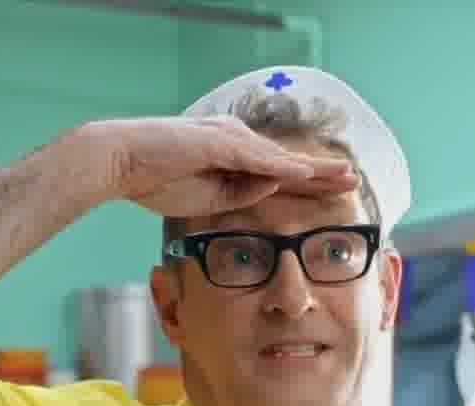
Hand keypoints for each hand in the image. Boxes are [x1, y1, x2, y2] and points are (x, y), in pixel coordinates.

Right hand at [84, 116, 360, 217]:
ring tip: (345, 175)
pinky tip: (306, 173)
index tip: (336, 190)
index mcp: (233, 155)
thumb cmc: (156, 179)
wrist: (119, 161)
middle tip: (354, 179)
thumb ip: (241, 192)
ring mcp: (228, 139)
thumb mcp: (209, 197)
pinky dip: (284, 166)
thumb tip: (272, 188)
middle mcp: (236, 141)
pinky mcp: (218, 143)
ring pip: (281, 157)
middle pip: (288, 160)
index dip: (309, 181)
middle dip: (323, 172)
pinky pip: (258, 157)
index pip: (279, 171)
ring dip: (314, 168)